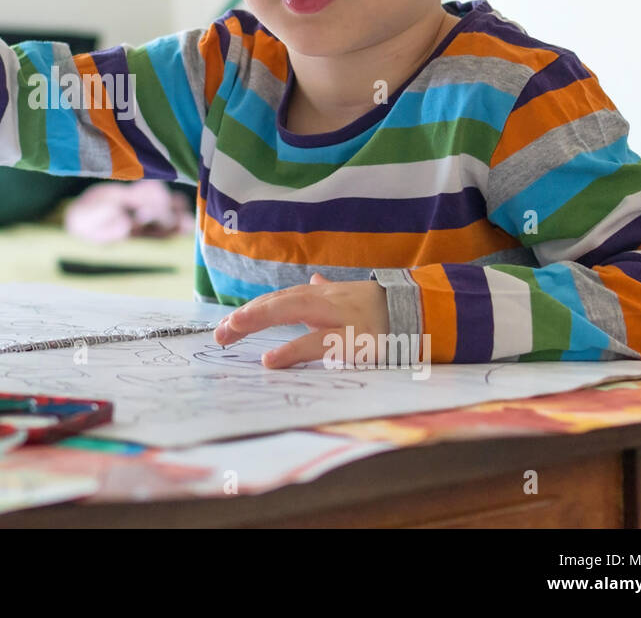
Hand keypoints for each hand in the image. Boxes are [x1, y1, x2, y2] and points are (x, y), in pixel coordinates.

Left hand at [213, 272, 390, 368]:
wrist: (421, 311)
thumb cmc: (382, 308)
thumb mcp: (349, 296)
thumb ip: (326, 291)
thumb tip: (311, 279)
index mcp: (323, 294)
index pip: (279, 299)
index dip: (252, 311)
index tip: (227, 325)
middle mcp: (326, 300)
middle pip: (279, 302)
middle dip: (247, 316)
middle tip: (219, 333)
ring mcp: (339, 317)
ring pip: (292, 311)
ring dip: (259, 319)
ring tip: (230, 332)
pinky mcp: (352, 340)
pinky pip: (317, 344)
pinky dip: (291, 351)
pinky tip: (270, 360)